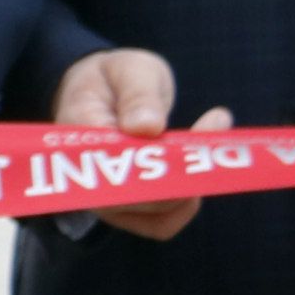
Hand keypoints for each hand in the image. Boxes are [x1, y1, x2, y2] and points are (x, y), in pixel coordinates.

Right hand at [47, 47, 217, 240]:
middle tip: (216, 122)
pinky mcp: (126, 211)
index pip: (116, 166)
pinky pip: (162, 224)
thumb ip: (137, 95)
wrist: (99, 91)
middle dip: (187, 168)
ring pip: (158, 215)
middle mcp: (86, 178)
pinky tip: (199, 169)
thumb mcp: (129, 70)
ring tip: (210, 140)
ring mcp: (106, 200)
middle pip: (142, 198)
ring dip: (194, 184)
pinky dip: (189, 202)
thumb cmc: (113, 77)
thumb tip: (146, 128)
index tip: (199, 133)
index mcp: (78, 137)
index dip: (161, 162)